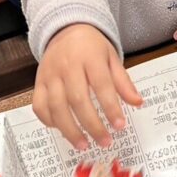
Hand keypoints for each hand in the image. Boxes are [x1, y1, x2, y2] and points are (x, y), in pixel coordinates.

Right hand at [33, 24, 143, 150]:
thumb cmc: (91, 47)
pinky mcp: (38, 83)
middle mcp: (67, 66)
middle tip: (104, 141)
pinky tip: (63, 130)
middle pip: (77, 99)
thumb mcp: (111, 58)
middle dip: (92, 125)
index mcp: (89, 57)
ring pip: (56, 107)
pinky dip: (49, 121)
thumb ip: (123, 81)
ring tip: (83, 145)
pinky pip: (39, 106)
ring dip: (70, 129)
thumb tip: (137, 102)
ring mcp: (49, 75)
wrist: (65, 31)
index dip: (111, 108)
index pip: (101, 85)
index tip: (120, 126)